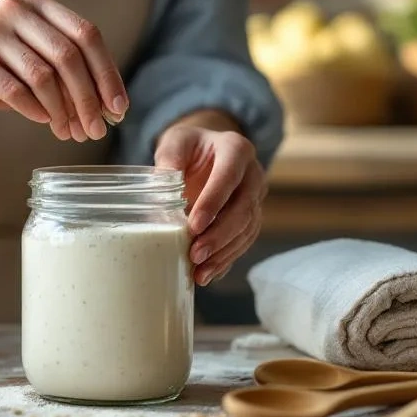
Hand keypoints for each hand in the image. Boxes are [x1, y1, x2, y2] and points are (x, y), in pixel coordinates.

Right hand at [0, 0, 127, 141]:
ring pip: (44, 76)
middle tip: (96, 130)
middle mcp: (15, 8)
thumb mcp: (42, 64)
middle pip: (68, 55)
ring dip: (63, 110)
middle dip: (88, 98)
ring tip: (69, 132)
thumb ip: (74, 75)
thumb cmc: (4, 73)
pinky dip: (36, 111)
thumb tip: (112, 109)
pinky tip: (45, 122)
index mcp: (39, 3)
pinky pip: (17, 91)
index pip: (87, 34)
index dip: (107, 73)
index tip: (119, 109)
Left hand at [155, 121, 265, 286]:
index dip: (214, 202)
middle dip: (219, 236)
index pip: (229, 176)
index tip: (194, 226)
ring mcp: (255, 198)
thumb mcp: (176, 142)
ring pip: (247, 230)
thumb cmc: (188, 146)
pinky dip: (226, 260)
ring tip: (200, 272)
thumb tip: (160, 182)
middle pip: (244, 209)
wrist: (204, 152)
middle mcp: (253, 174)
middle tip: (195, 254)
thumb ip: (169, 158)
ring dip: (224, 253)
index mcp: (236, 149)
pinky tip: (208, 274)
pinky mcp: (251, 218)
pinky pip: (244, 242)